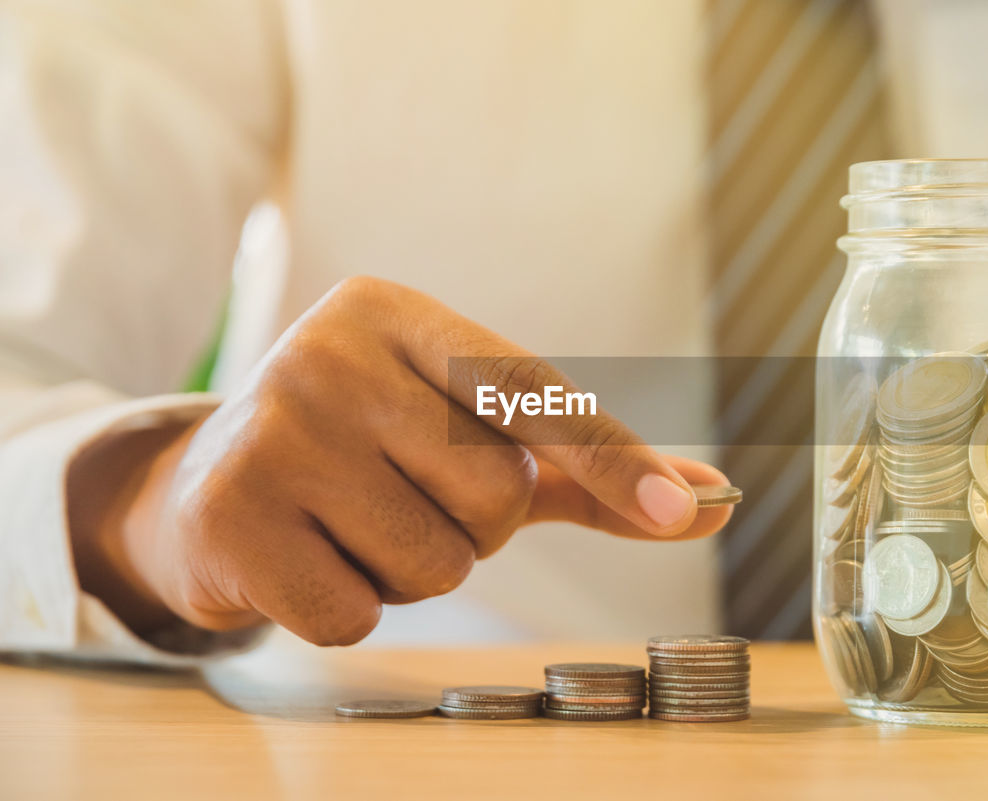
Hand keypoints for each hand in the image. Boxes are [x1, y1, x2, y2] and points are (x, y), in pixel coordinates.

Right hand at [70, 277, 731, 644]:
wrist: (207, 483)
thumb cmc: (370, 454)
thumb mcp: (472, 442)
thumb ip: (588, 471)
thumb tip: (711, 499)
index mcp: (396, 314)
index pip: (531, 394)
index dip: (614, 458)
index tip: (684, 511)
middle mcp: (329, 354)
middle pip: (496, 495)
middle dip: (474, 526)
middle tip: (407, 496)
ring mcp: (271, 431)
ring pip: (435, 563)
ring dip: (415, 571)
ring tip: (355, 526)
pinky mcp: (229, 515)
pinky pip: (357, 614)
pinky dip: (350, 607)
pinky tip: (307, 558)